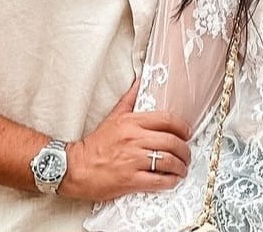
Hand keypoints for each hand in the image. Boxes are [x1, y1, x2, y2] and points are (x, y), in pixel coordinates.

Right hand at [58, 80, 193, 200]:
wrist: (75, 167)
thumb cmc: (95, 144)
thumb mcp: (113, 116)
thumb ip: (129, 99)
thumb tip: (139, 82)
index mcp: (132, 122)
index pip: (167, 120)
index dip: (182, 127)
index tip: (187, 133)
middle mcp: (135, 139)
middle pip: (171, 141)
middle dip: (184, 149)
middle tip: (186, 154)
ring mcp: (133, 160)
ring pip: (168, 161)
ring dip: (180, 166)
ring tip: (182, 168)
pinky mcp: (130, 179)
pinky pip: (158, 180)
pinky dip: (170, 181)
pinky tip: (173, 180)